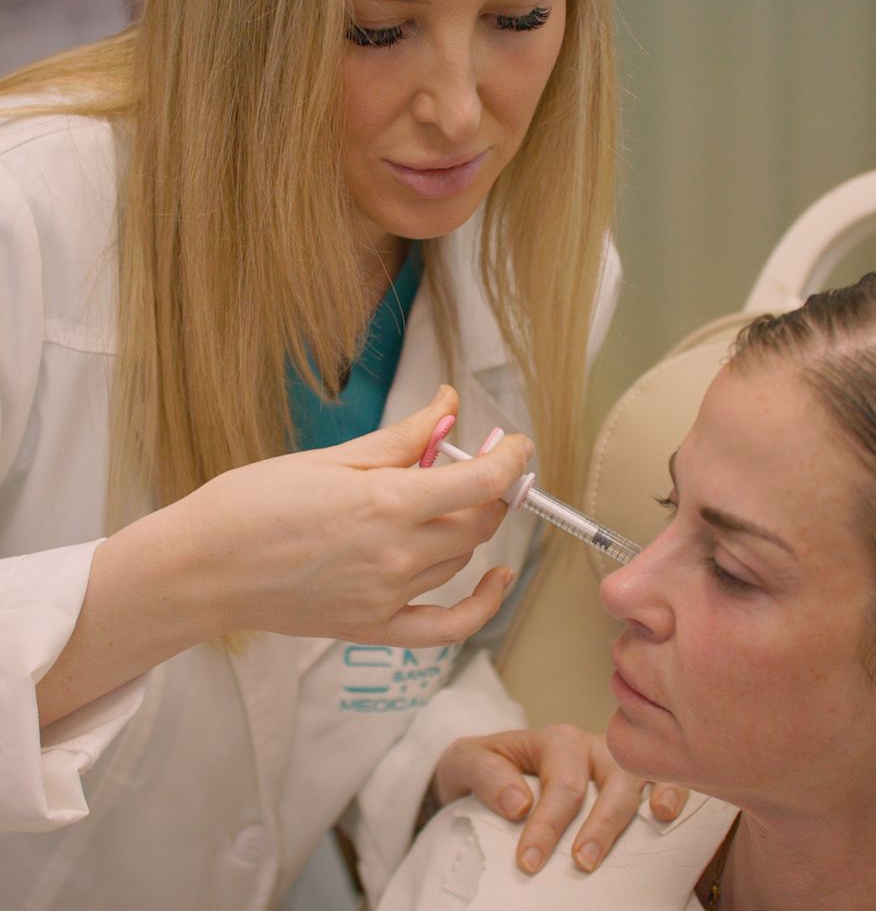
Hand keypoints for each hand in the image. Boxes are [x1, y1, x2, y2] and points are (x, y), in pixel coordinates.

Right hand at [176, 385, 532, 646]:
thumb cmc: (252, 504)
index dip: (511, 458)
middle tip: (474, 464)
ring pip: (461, 559)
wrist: (200, 570)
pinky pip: (447, 627)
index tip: (516, 444)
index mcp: (388, 504)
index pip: (481, 481)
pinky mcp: (372, 627)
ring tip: (440, 501)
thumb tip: (448, 405)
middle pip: (480, 522)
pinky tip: (495, 579)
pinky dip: (481, 605)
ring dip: (468, 527)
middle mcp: (397, 555)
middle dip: (491, 489)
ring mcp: (388, 597)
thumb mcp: (332, 457)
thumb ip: (403, 437)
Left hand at [433, 725, 689, 873]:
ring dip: (649, 797)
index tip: (529, 862)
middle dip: (601, 822)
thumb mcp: (466, 762)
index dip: (548, 823)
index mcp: (556, 741)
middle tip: (582, 864)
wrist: (491, 772)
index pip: (561, 781)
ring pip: (643, 773)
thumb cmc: (484, 768)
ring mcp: (620, 765)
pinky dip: (674, 787)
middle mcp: (595, 748)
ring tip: (656, 820)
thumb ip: (485, 774)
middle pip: (611, 776)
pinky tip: (671, 811)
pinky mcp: (636, 784)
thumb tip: (519, 803)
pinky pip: (664, 777)